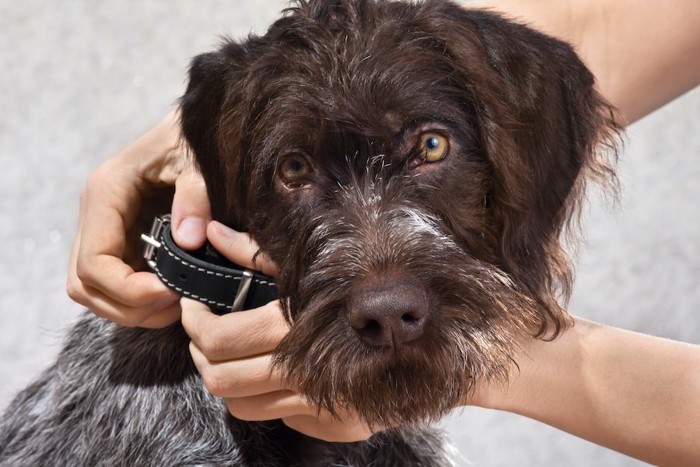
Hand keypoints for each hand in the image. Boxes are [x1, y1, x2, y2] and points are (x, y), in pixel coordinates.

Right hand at [67, 110, 211, 327]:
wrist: (193, 128)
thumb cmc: (193, 140)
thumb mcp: (199, 161)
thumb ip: (196, 196)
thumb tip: (188, 240)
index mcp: (106, 192)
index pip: (94, 262)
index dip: (128, 289)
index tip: (171, 293)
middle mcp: (96, 214)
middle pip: (85, 284)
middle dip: (128, 306)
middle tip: (175, 306)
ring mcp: (106, 229)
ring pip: (94, 289)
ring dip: (131, 308)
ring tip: (176, 305)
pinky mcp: (121, 239)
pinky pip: (114, 282)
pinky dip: (139, 299)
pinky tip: (174, 295)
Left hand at [180, 221, 375, 441]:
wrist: (435, 336)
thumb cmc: (371, 288)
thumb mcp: (312, 263)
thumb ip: (256, 253)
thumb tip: (211, 234)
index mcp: (296, 328)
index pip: (219, 340)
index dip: (193, 325)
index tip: (192, 308)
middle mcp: (307, 373)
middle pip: (221, 380)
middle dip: (201, 355)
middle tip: (205, 332)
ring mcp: (323, 405)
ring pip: (242, 406)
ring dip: (228, 379)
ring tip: (236, 353)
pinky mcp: (335, 424)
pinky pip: (280, 415)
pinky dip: (268, 395)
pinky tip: (282, 370)